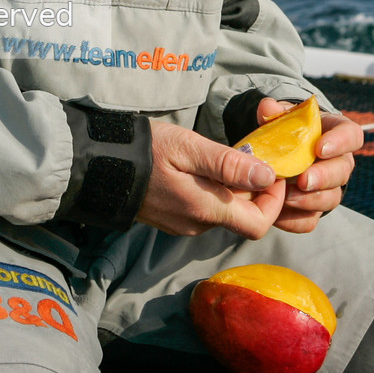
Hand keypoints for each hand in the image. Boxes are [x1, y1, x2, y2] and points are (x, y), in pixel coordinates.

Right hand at [137, 121, 283, 239]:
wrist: (100, 164)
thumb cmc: (145, 150)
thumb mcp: (189, 147)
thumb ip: (229, 164)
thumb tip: (267, 177)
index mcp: (204, 209)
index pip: (259, 224)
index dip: (274, 200)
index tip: (272, 171)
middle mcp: (197, 224)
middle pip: (243, 217)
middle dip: (254, 189)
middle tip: (249, 153)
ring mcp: (184, 224)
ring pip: (225, 211)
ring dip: (234, 188)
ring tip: (226, 156)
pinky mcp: (173, 219)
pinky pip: (206, 209)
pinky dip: (215, 191)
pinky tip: (204, 167)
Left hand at [253, 97, 363, 233]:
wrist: (279, 154)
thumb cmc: (287, 130)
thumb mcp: (281, 117)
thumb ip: (275, 113)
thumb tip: (267, 107)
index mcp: (337, 133)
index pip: (352, 135)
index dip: (340, 143)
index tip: (320, 148)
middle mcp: (339, 162)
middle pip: (343, 172)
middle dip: (324, 177)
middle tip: (304, 180)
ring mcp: (330, 188)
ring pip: (331, 199)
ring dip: (310, 200)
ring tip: (287, 197)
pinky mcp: (314, 209)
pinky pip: (311, 220)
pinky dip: (295, 219)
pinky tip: (278, 215)